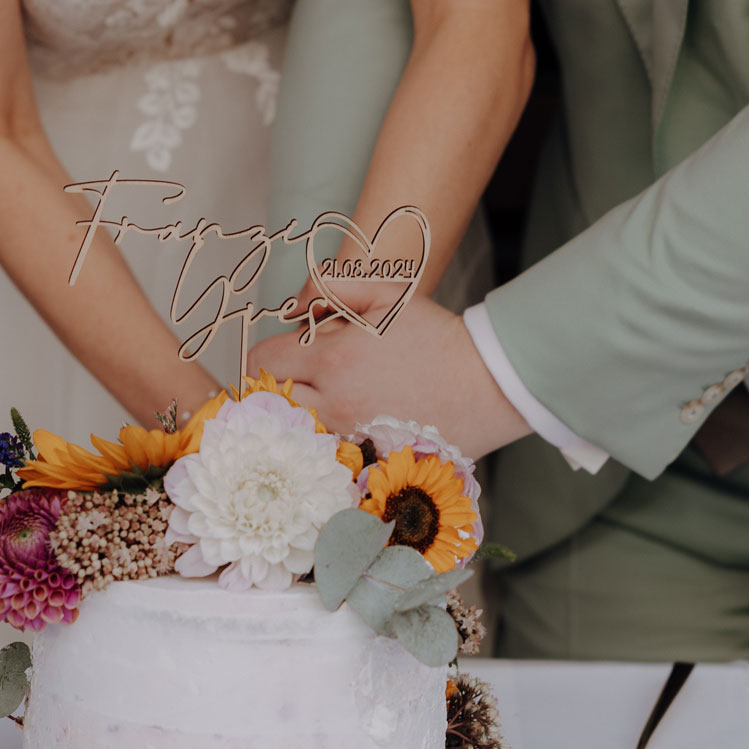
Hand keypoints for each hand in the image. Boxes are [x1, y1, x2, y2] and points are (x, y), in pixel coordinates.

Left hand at [248, 294, 531, 457]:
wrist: (488, 383)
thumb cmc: (437, 336)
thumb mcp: (387, 293)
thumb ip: (333, 286)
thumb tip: (293, 306)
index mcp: (332, 361)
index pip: (261, 362)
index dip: (267, 353)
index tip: (286, 352)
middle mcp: (335, 404)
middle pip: (271, 402)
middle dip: (278, 385)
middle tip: (305, 376)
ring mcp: (351, 438)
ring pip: (298, 431)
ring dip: (304, 413)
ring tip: (333, 397)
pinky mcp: (370, 461)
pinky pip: (330, 453)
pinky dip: (331, 439)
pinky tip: (355, 423)